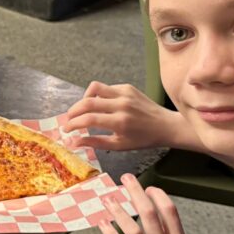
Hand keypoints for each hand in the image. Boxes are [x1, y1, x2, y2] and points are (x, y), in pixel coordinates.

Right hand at [61, 82, 185, 150]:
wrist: (166, 126)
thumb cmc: (143, 139)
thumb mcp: (119, 146)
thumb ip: (95, 143)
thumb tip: (74, 142)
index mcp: (120, 122)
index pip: (89, 119)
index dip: (73, 124)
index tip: (66, 129)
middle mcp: (121, 105)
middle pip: (88, 102)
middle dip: (73, 111)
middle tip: (69, 119)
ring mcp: (125, 93)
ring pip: (94, 88)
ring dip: (84, 98)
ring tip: (83, 109)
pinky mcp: (128, 87)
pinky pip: (106, 87)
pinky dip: (98, 95)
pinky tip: (100, 105)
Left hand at [99, 175, 216, 233]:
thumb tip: (162, 233)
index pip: (171, 213)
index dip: (158, 196)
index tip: (148, 187)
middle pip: (150, 215)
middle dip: (137, 193)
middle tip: (126, 178)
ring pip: (134, 231)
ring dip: (120, 212)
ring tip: (109, 199)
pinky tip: (102, 224)